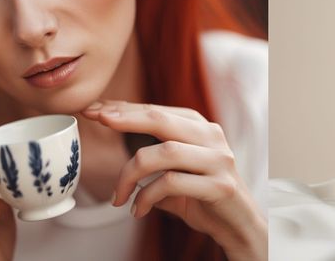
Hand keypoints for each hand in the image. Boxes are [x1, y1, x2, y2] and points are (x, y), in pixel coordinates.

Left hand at [81, 101, 265, 259]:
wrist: (238, 224)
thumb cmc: (202, 197)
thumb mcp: (177, 172)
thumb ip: (156, 160)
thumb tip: (118, 149)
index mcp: (201, 129)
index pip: (159, 111)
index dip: (126, 109)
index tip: (95, 110)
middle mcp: (211, 137)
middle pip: (163, 120)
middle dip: (126, 118)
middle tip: (98, 120)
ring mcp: (218, 160)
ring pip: (165, 152)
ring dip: (131, 174)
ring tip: (117, 197)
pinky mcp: (219, 186)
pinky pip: (172, 183)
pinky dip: (147, 197)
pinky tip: (138, 210)